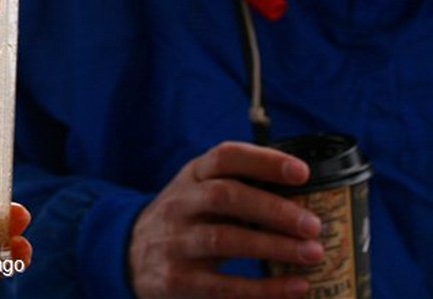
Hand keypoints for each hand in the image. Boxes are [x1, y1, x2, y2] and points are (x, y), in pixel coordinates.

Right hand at [128, 142, 323, 298]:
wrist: (130, 254)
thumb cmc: (185, 220)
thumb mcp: (199, 193)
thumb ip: (238, 187)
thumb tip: (308, 195)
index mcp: (192, 177)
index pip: (224, 157)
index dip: (263, 161)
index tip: (302, 172)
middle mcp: (180, 204)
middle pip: (224, 197)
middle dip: (272, 209)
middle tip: (313, 225)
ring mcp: (175, 242)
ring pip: (223, 239)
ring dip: (272, 247)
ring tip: (312, 254)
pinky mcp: (177, 280)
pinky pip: (223, 286)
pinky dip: (263, 289)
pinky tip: (296, 288)